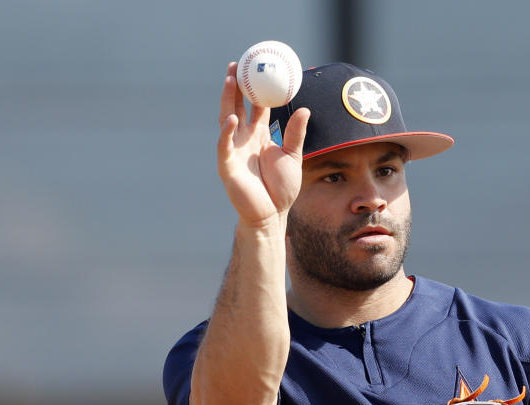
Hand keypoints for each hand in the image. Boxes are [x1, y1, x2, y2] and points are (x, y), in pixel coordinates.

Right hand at [217, 61, 309, 226]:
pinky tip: (232, 119)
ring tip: (231, 81)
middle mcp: (243, 139)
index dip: (254, 89)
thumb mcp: (292, 156)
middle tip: (237, 65)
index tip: (257, 69)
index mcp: (258, 136)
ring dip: (228, 100)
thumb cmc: (281, 188)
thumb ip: (296, 133)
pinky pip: (224, 146)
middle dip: (235, 86)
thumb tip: (304, 108)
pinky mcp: (227, 165)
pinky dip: (226, 132)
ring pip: (227, 120)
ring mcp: (233, 151)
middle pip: (237, 106)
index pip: (255, 107)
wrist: (272, 214)